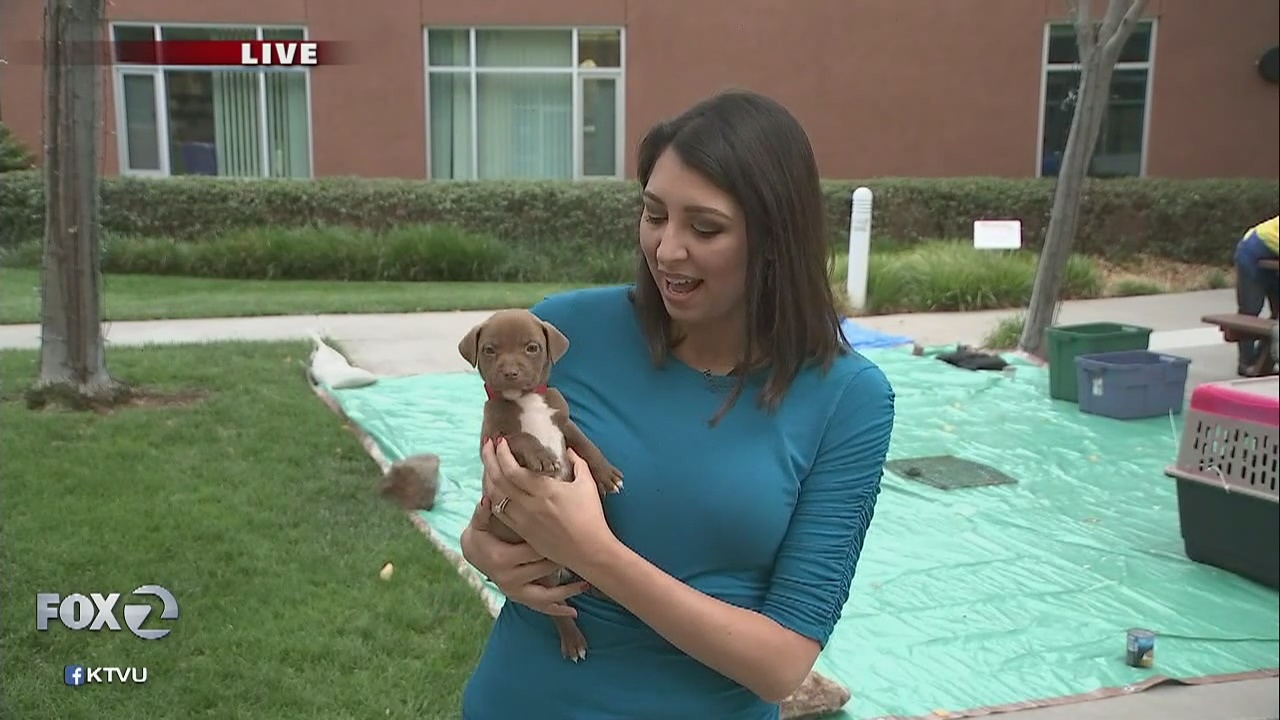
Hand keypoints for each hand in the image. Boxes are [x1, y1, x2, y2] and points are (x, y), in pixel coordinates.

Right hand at [460, 497, 588, 617]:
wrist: (473, 556)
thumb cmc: (481, 534)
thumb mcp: (479, 522)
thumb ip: (484, 511)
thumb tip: (487, 499)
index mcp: (503, 559)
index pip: (533, 551)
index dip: (552, 544)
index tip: (572, 536)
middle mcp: (509, 579)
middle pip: (544, 570)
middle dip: (563, 562)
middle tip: (585, 554)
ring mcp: (514, 592)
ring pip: (546, 596)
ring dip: (567, 591)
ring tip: (586, 585)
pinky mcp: (519, 599)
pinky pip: (540, 608)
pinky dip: (557, 610)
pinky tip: (574, 611)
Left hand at [482, 437, 613, 569]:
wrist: (589, 551)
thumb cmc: (591, 516)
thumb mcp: (588, 484)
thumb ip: (578, 462)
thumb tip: (568, 450)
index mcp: (544, 490)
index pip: (513, 469)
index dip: (502, 453)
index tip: (500, 441)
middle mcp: (529, 504)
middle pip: (499, 479)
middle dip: (489, 458)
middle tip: (487, 444)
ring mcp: (523, 520)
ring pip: (495, 496)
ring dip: (488, 477)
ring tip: (488, 464)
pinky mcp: (522, 532)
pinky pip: (500, 513)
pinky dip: (493, 498)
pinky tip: (494, 490)